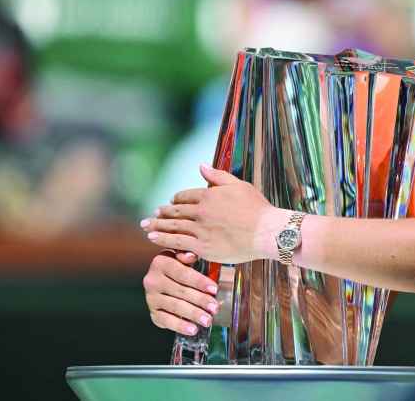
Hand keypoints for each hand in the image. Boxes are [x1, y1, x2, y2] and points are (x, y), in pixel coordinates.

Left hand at [141, 164, 279, 263]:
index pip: (186, 196)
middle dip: (162, 213)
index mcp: (210, 195)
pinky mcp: (203, 247)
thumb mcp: (239, 186)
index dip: (176, 199)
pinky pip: (177, 243)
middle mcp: (202, 211)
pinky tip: (152, 239)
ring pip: (173, 227)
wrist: (267, 232)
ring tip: (147, 226)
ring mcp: (201, 230)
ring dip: (157, 226)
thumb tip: (201, 166)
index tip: (170, 202)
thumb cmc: (258, 209)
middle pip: (176, 212)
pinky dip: (163, 240)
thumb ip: (218, 176)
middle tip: (153, 215)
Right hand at [143, 249, 219, 334]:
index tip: (214, 289)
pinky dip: (179, 326)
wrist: (164, 275)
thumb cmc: (179, 263)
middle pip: (180, 292)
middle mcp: (152, 280)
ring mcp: (151, 297)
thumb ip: (186, 253)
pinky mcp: (152, 312)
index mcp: (160, 262)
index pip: (182, 274)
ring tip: (208, 320)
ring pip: (175, 307)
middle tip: (215, 308)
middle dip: (200, 300)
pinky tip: (193, 329)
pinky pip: (166, 321)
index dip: (199, 282)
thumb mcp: (182, 254)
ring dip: (193, 314)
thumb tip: (191, 256)